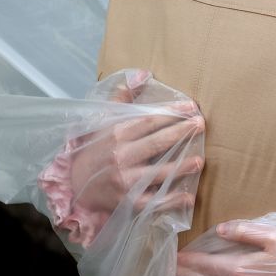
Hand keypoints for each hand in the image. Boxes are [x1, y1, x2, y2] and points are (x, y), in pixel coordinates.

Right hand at [40, 69, 204, 245]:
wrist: (75, 183)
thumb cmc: (96, 148)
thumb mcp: (103, 120)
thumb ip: (122, 97)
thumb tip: (142, 74)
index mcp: (116, 135)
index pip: (149, 120)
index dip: (172, 113)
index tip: (192, 107)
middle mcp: (120, 157)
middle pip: (156, 143)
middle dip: (180, 133)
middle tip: (201, 124)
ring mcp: (125, 182)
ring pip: (157, 173)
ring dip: (180, 167)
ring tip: (200, 161)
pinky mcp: (128, 202)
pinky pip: (153, 202)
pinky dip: (171, 201)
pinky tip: (189, 198)